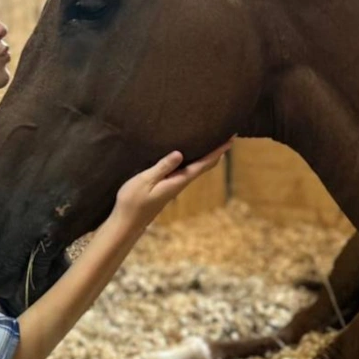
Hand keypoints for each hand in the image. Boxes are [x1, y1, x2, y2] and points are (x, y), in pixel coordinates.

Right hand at [113, 137, 233, 230]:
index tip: (232, 138)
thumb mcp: (145, 181)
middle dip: (218, 150)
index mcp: (179, 180)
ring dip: (207, 154)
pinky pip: (187, 169)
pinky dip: (195, 159)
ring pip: (197, 167)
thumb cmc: (133, 201)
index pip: (204, 163)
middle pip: (205, 165)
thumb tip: (180, 153)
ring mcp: (175, 185)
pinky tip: (191, 153)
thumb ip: (162, 167)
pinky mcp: (168, 186)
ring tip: (213, 139)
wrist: (127, 222)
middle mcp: (181, 183)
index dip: (219, 150)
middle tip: (228, 135)